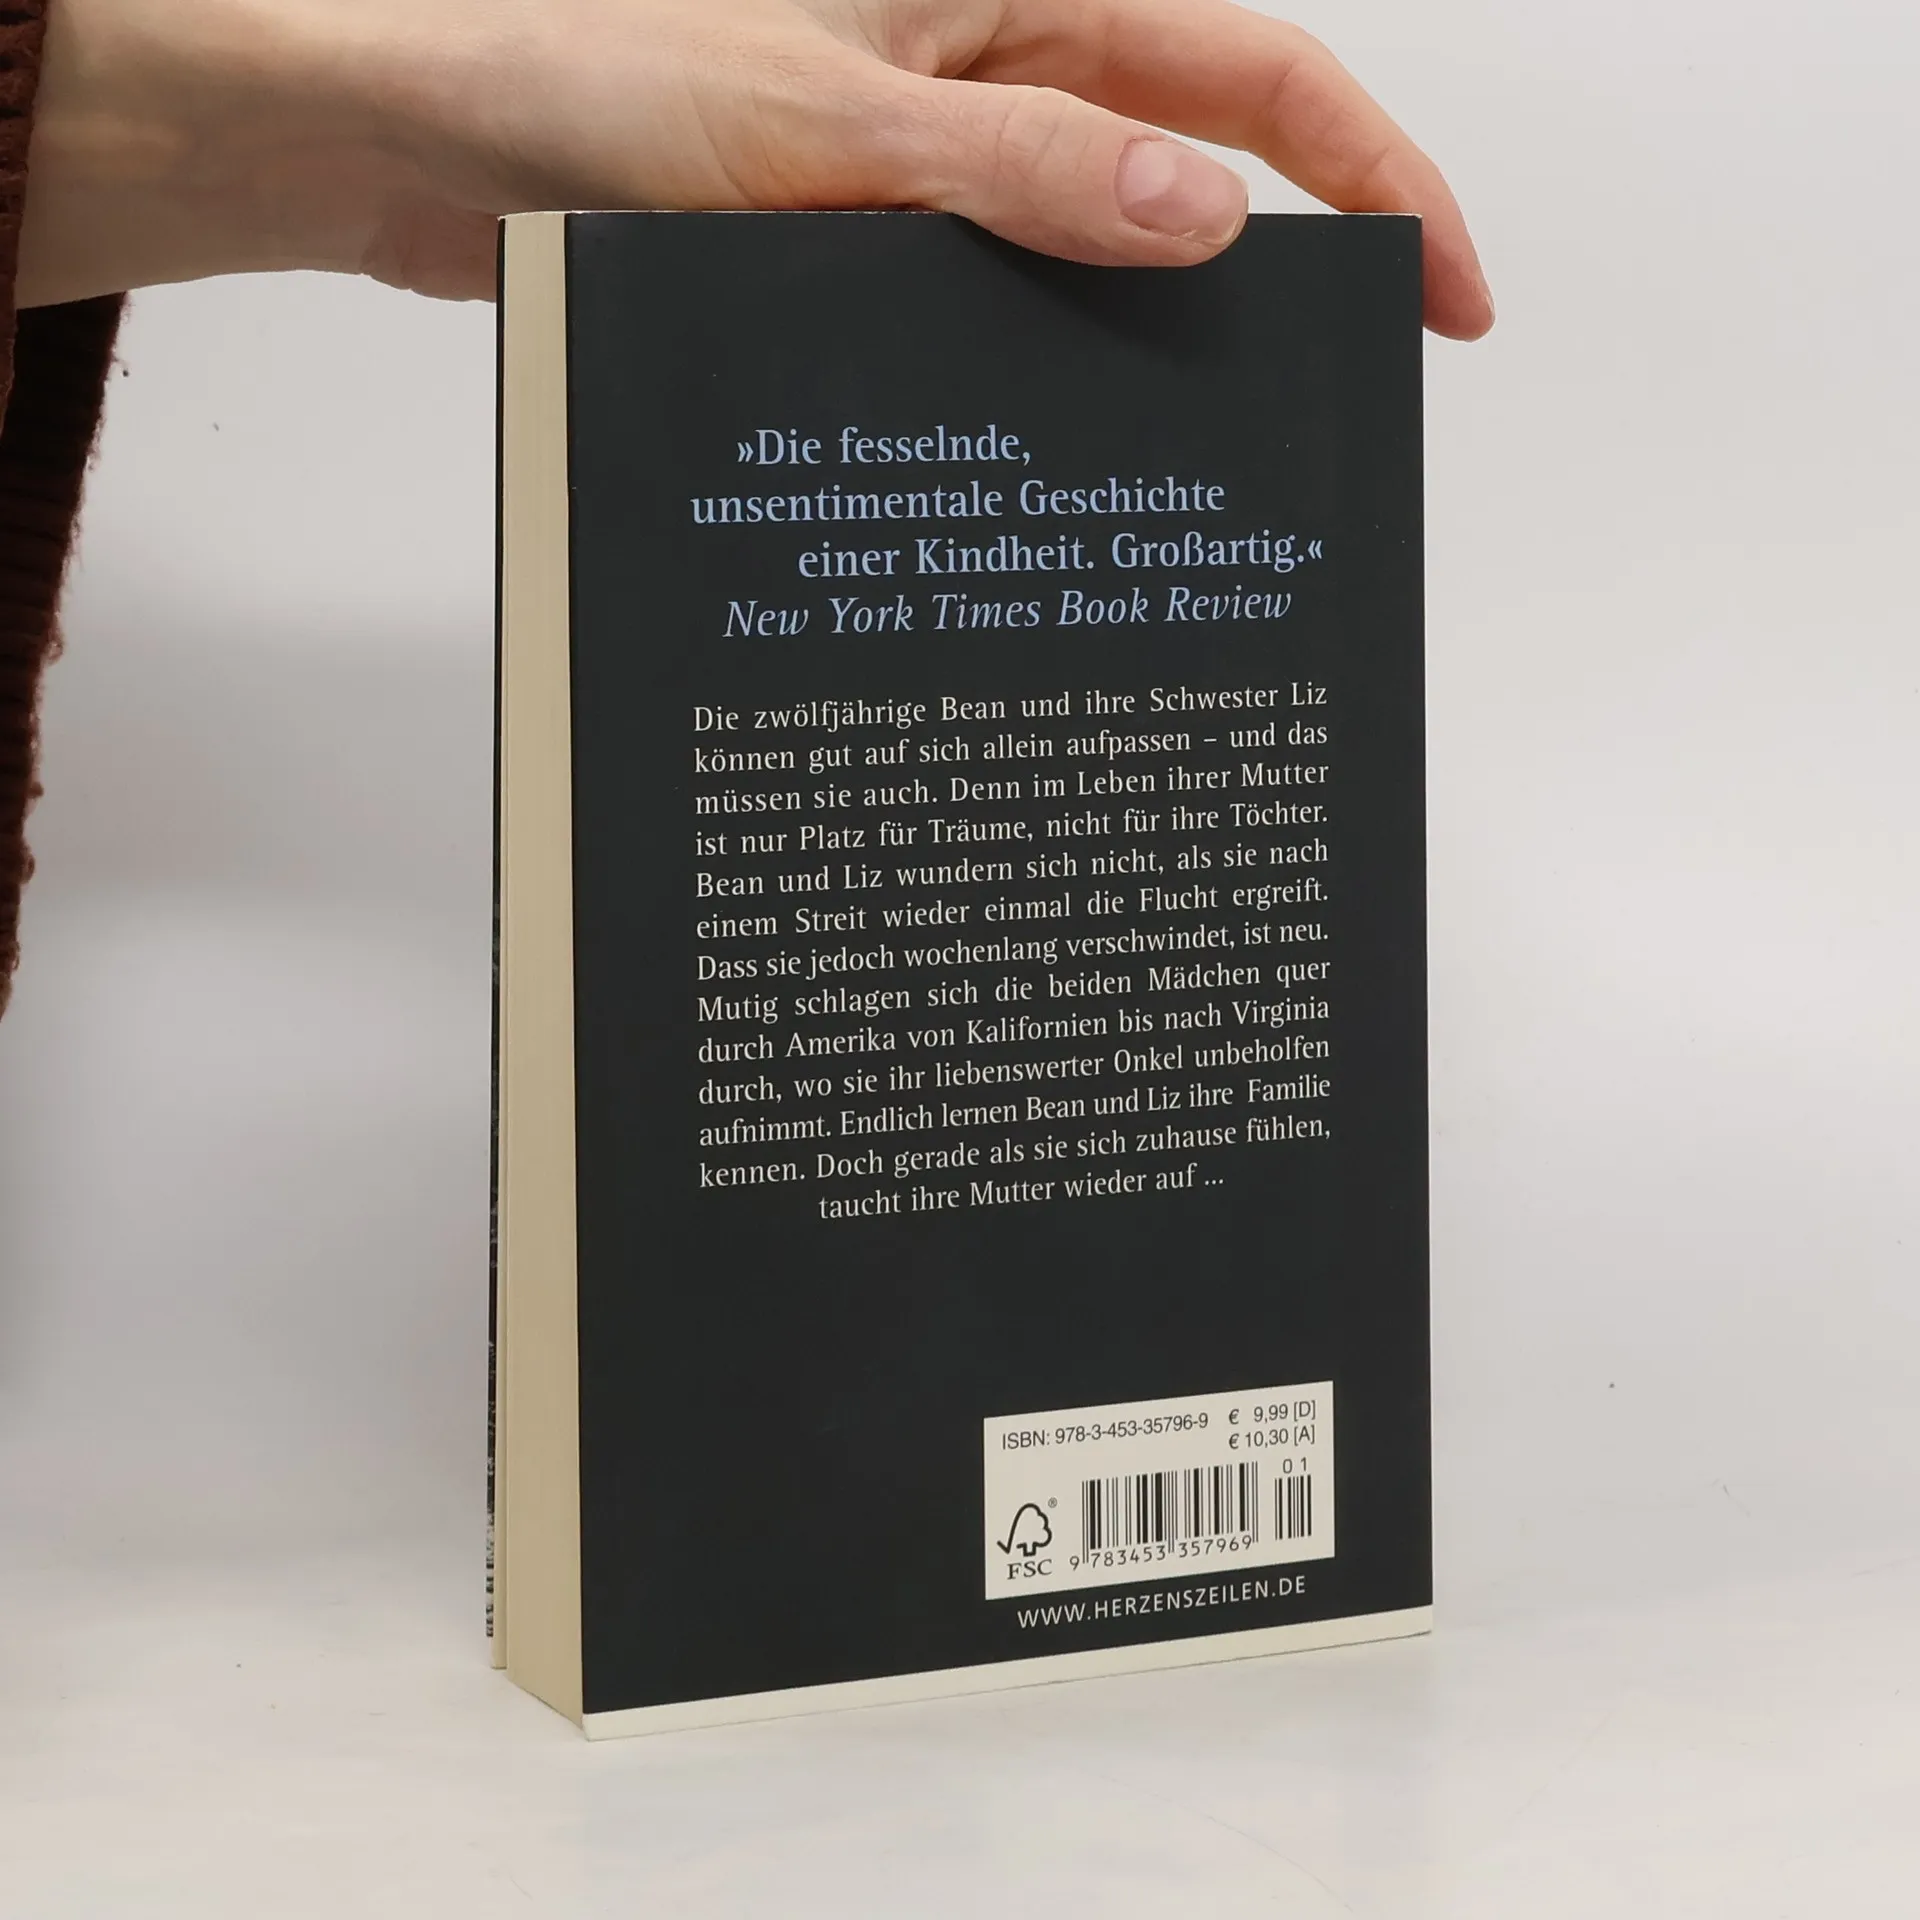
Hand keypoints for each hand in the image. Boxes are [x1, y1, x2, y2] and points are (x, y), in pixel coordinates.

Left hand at [19, 0, 1493, 336]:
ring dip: (1145, 349)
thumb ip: (1020, 175)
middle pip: (1198, 161)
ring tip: (1195, 466)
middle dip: (1287, 274)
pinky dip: (1025, 379)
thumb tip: (1209, 221)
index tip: (1446, 293)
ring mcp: (925, 168)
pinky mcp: (862, 248)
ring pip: (1093, 258)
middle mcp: (984, 70)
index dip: (1377, 175)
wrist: (412, 144)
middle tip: (1331, 411)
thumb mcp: (825, 123)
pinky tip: (1041, 461)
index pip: (1255, 67)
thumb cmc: (574, 72)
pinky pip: (986, 310)